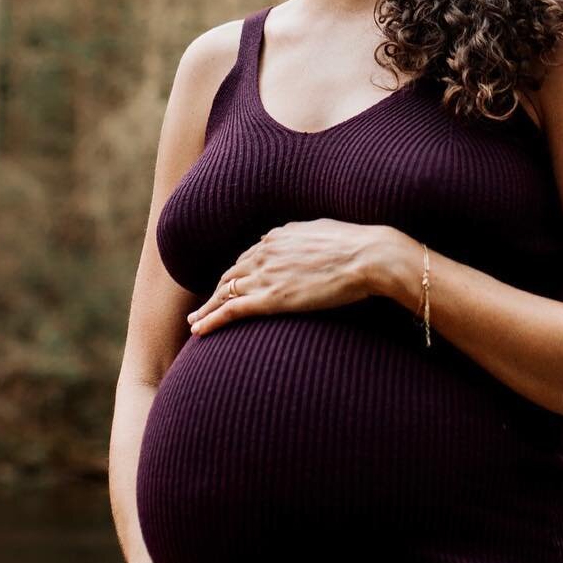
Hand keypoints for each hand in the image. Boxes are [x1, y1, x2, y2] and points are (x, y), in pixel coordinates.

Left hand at [186, 219, 391, 336]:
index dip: (238, 273)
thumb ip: (304, 237)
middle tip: (205, 306)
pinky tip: (199, 331)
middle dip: (217, 291)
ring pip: (224, 294)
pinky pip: (231, 311)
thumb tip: (296, 240)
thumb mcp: (324, 232)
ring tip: (195, 323)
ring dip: (206, 309)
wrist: (367, 257)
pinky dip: (211, 320)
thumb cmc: (356, 245)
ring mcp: (266, 276)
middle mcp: (265, 253)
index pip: (248, 257)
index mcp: (278, 237)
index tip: (232, 285)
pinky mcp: (271, 299)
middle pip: (231, 275)